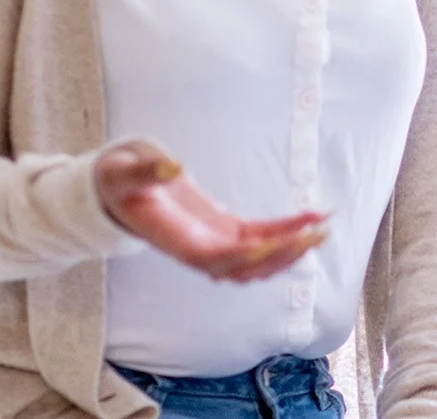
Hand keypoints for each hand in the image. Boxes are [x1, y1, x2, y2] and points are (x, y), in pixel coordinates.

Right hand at [95, 139, 328, 282]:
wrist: (116, 187)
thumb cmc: (117, 177)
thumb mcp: (123, 167)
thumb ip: (146, 169)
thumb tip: (175, 168)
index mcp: (170, 237)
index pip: (208, 258)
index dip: (238, 256)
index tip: (268, 243)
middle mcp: (193, 248)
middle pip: (240, 268)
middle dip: (277, 256)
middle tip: (312, 235)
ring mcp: (210, 241)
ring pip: (255, 261)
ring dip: (288, 251)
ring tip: (321, 230)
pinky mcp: (222, 229)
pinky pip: (258, 238)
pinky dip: (285, 232)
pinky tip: (311, 217)